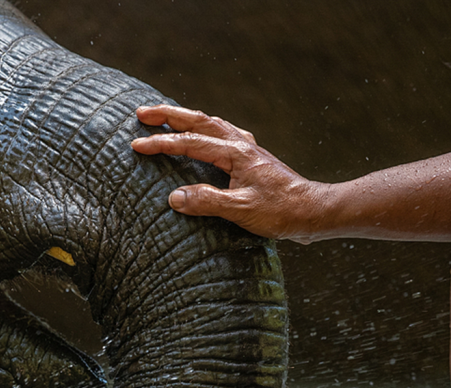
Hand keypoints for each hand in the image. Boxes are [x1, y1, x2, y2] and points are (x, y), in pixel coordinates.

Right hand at [132, 104, 327, 243]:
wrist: (314, 211)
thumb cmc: (281, 211)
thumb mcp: (241, 210)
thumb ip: (206, 202)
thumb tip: (174, 197)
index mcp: (235, 153)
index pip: (190, 142)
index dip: (161, 142)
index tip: (136, 144)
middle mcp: (241, 144)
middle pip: (199, 120)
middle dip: (168, 115)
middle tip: (141, 112)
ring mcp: (248, 149)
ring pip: (211, 123)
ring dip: (186, 118)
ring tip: (166, 117)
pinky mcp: (253, 159)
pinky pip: (223, 134)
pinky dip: (206, 129)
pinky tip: (205, 136)